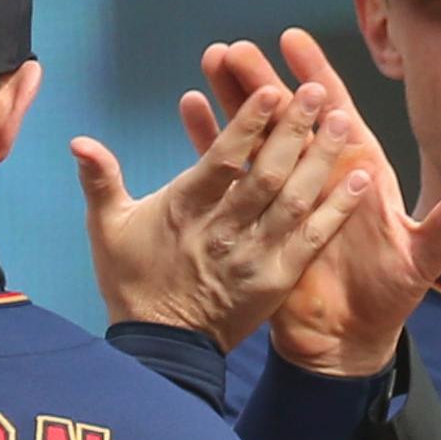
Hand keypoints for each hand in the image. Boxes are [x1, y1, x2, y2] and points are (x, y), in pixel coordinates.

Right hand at [72, 81, 371, 349]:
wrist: (161, 349)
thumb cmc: (133, 282)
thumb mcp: (107, 229)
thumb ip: (100, 180)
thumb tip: (78, 140)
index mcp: (184, 210)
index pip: (220, 161)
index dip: (246, 125)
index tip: (270, 90)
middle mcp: (224, 231)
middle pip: (265, 174)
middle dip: (294, 130)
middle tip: (318, 91)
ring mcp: (255, 256)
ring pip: (294, 201)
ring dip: (321, 159)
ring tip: (343, 120)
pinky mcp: (278, 279)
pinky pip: (313, 239)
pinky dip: (338, 208)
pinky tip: (362, 178)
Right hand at [185, 30, 440, 375]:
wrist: (350, 339)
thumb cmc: (391, 294)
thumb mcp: (423, 258)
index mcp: (358, 171)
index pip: (336, 112)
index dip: (315, 75)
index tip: (292, 39)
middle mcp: (319, 174)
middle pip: (288, 116)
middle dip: (262, 80)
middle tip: (235, 46)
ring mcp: (285, 193)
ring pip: (255, 135)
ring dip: (233, 99)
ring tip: (211, 60)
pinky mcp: (257, 217)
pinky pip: (230, 173)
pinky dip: (210, 141)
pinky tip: (192, 108)